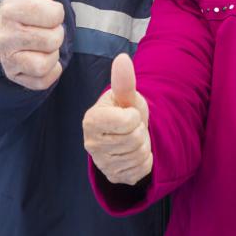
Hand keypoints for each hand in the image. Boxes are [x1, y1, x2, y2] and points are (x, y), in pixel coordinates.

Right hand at [0, 0, 65, 89]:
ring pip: (48, 60)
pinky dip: (50, 70)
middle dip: (55, 32)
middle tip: (44, 27)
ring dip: (53, 52)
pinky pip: (45, 79)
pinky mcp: (16, 78)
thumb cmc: (27, 3)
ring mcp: (9, 59)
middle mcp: (6, 37)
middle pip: (53, 39)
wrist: (6, 30)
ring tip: (43, 42)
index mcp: (12, 10)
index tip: (45, 10)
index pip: (52, 14)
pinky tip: (42, 57)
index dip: (55, 12)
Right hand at [82, 54, 152, 185]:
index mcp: (91, 120)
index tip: (128, 114)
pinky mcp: (114, 176)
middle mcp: (91, 144)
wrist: (125, 135)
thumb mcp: (126, 96)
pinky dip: (144, 161)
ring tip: (133, 139)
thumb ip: (124, 81)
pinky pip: (140, 170)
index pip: (127, 121)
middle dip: (140, 132)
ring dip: (143, 146)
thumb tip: (122, 58)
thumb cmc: (124, 111)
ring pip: (138, 155)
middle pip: (134, 140)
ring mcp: (101, 163)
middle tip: (132, 128)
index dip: (134, 116)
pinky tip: (134, 154)